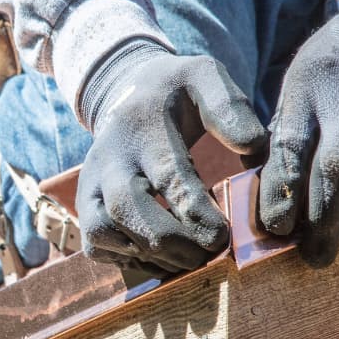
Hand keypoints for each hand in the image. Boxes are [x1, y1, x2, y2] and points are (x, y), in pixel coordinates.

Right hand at [77, 45, 267, 274]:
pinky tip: (165, 258)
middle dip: (169, 241)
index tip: (222, 234)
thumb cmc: (175, 93)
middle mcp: (108, 158)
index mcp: (142, 127)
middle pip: (125, 209)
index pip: (166, 174)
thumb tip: (252, 149)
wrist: (124, 94)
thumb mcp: (204, 77)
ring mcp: (90, 184)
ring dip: (149, 256)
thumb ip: (230, 108)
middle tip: (208, 254)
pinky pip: (96, 246)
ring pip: (102, 233)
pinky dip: (129, 261)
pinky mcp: (85, 207)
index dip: (195, 211)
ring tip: (189, 259)